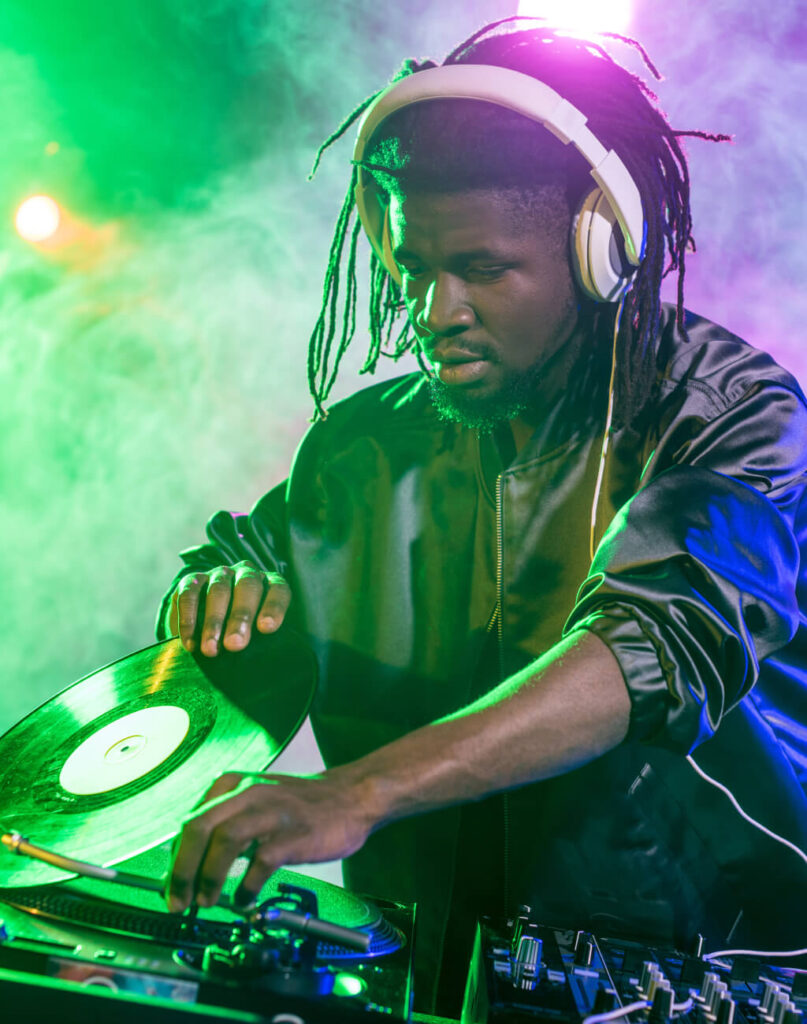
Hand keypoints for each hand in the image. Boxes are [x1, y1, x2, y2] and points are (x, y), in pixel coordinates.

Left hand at [166, 769, 372, 911]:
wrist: (351, 796)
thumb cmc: (299, 805)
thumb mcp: (256, 802)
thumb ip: (224, 825)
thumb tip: (187, 866)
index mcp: (234, 785)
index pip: (190, 821)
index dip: (175, 860)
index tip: (171, 888)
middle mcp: (249, 792)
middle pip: (199, 827)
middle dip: (182, 870)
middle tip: (178, 902)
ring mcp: (273, 812)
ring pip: (225, 839)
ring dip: (208, 877)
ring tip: (207, 902)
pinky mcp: (295, 834)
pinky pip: (261, 862)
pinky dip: (246, 886)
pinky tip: (245, 900)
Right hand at [167, 560, 290, 656]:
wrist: (208, 622)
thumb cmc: (245, 633)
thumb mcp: (260, 634)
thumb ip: (265, 639)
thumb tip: (265, 660)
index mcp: (270, 584)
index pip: (278, 590)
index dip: (273, 607)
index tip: (266, 628)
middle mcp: (246, 573)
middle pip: (247, 587)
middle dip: (241, 616)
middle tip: (235, 644)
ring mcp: (219, 574)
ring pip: (218, 591)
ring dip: (214, 622)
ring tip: (210, 649)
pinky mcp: (192, 580)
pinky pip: (189, 596)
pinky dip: (188, 621)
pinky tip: (190, 644)